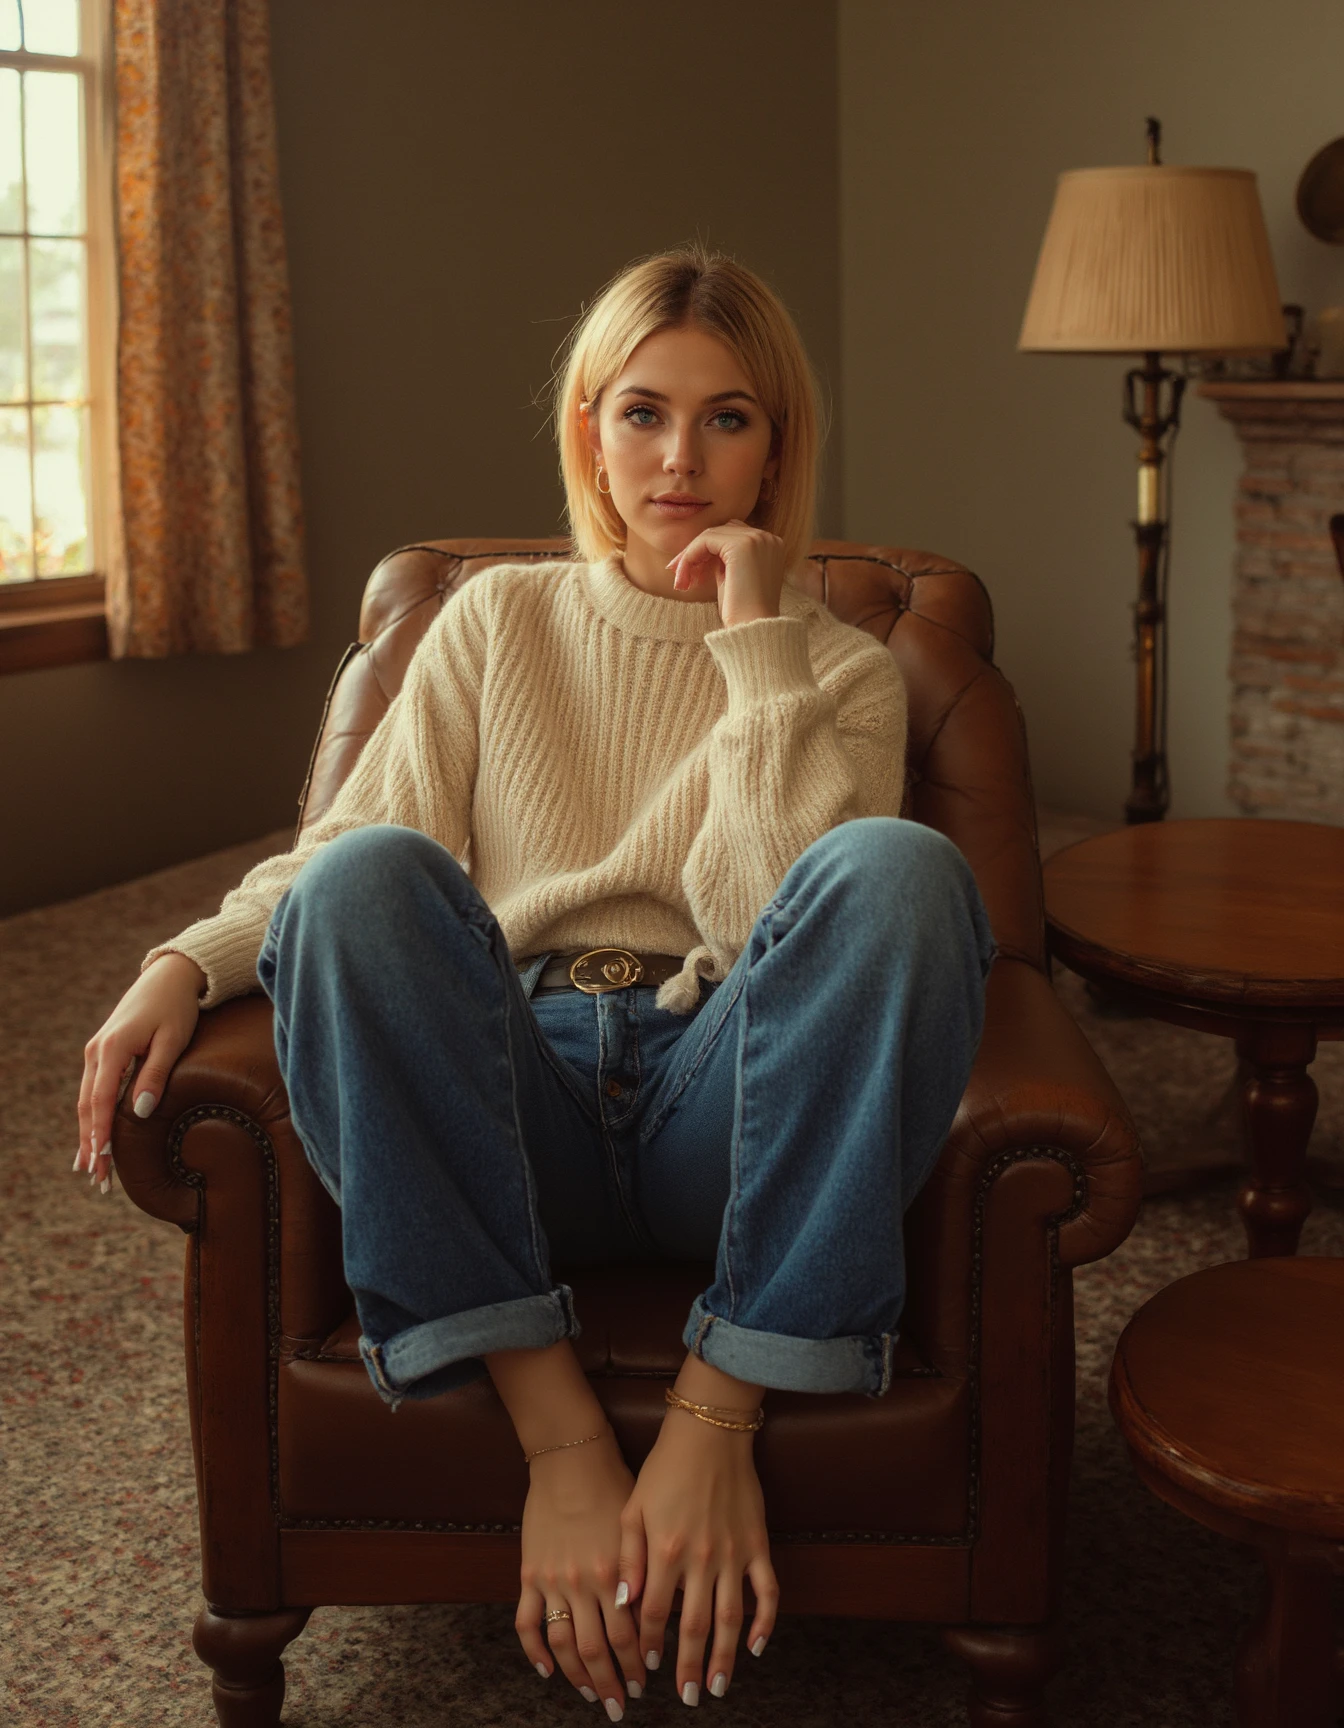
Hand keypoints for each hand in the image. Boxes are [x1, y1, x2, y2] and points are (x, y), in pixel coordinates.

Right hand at [75, 950, 204, 1190]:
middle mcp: (97, 1051)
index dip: (100, 1134)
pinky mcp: (104, 1052)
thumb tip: (140, 1113)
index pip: (102, 1101)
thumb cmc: (177, 1007)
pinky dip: (93, 1117)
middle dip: (91, 1144)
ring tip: (91, 1168)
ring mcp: (97, 1051)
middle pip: (89, 1106)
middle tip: (97, 1180)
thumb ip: (156, 1076)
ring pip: (88, 1101)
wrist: (170, 976)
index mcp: (113, 1049)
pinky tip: (95, 1137)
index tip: (101, 1162)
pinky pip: (94, 1090)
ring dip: (88, 1134)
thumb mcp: (173, 1040)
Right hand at [513, 1431, 645, 1717]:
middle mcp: (586, 1584)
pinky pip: (528, 1624)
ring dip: (579, 1677)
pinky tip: (547, 1670)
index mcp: (617, 1573)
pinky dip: (534, 1653)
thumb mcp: (640, 1526)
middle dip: (611, 1683)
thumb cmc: (613, 1485)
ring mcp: (554, 1582)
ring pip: (564, 1645)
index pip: (629, 1636)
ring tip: (590, 1694)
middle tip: (620, 1704)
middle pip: (597, 1650)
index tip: (644, 1683)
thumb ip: (646, 1571)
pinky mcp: (530, 1574)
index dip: (636, 1664)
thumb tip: (659, 1612)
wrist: (571, 1459)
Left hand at [616, 1409, 777, 1704]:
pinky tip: (757, 1645)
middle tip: (688, 1697)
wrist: (709, 1432)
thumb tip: (622, 1604)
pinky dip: (765, 1621)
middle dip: (690, 1667)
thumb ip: (627, 1558)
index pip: (656, 1614)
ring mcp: (733, 1554)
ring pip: (732, 1618)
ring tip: (720, 1687)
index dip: (651, 1644)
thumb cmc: (664, 1468)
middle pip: (695, 1627)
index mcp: (666, 1552)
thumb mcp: (632, 1509)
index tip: (647, 1666)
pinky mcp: (757, 1544)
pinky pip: (767, 1591)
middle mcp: (701, 1559)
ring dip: (726, 1658)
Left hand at [668, 520, 784, 626]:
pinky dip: (690, 557)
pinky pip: (705, 541)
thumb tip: (701, 550)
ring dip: (690, 556)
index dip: (707, 552)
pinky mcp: (741, 546)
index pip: (732, 536)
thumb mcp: (734, 579)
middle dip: (696, 552)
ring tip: (680, 581)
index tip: (689, 574)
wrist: (753, 630)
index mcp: (770, 546)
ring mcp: (756, 539)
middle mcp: (767, 538)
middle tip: (678, 575)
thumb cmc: (743, 614)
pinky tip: (684, 577)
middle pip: (721, 532)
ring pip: (710, 535)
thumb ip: (724, 561)